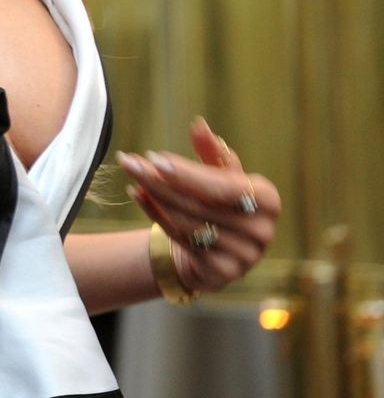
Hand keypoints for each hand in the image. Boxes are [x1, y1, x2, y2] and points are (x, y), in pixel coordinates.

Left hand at [119, 118, 281, 294]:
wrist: (218, 249)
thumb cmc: (220, 203)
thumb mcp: (221, 176)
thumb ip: (212, 153)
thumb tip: (199, 125)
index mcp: (268, 200)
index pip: (223, 186)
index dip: (188, 173)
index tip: (154, 157)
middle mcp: (262, 230)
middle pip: (199, 204)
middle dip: (159, 181)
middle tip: (128, 162)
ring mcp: (244, 255)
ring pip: (186, 222)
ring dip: (153, 197)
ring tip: (131, 175)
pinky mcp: (223, 272)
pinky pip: (181, 240)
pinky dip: (155, 216)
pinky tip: (136, 195)